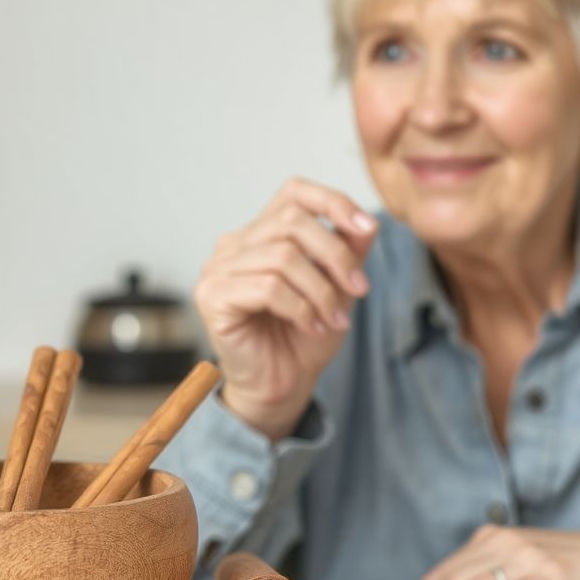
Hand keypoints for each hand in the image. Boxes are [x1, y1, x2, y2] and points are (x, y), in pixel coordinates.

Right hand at [194, 178, 377, 439]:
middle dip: (335, 255)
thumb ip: (348, 252)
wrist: (282, 387)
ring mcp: (217, 268)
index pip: (294, 192)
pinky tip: (311, 327)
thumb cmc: (304, 338)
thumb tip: (367, 223)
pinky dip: (300, 308)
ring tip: (335, 318)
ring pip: (283, 256)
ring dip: (321, 290)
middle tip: (359, 289)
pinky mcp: (212, 296)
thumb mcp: (338, 288)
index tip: (367, 229)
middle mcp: (234, 244)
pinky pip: (268, 287)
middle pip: (292, 221)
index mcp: (261, 233)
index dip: (332, 201)